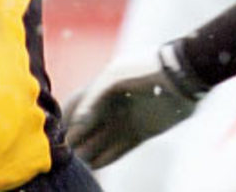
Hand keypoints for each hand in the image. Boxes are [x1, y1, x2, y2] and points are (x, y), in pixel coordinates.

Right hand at [66, 43, 206, 168]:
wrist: (181, 76)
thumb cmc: (143, 69)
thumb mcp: (113, 79)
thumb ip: (91, 101)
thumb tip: (75, 126)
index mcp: (100, 89)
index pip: (74, 106)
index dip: (64, 120)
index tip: (55, 135)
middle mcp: (110, 106)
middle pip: (86, 128)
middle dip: (75, 141)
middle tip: (65, 154)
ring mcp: (125, 120)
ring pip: (101, 140)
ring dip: (89, 152)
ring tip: (78, 163)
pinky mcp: (140, 132)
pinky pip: (119, 149)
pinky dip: (107, 157)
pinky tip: (94, 165)